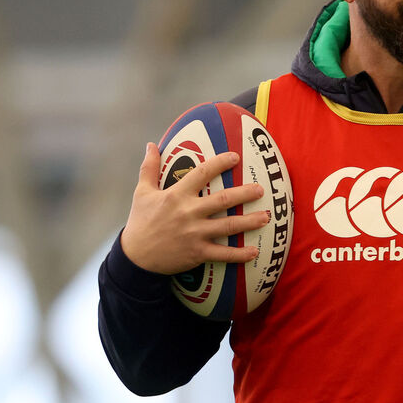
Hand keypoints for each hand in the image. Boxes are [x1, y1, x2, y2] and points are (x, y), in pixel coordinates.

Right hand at [120, 142, 271, 274]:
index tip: (236, 157)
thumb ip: (149, 168)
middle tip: (261, 189)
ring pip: (228, 226)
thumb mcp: (142, 192)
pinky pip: (223, 254)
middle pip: (222, 200)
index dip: (220, 163)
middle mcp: (188, 213)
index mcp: (176, 195)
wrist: (135, 257)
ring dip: (249, 222)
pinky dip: (239, 254)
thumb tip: (150, 145)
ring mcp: (195, 234)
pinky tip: (255, 252)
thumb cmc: (140, 222)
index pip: (201, 174)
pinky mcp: (198, 253)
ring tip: (267, 216)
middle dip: (244, 193)